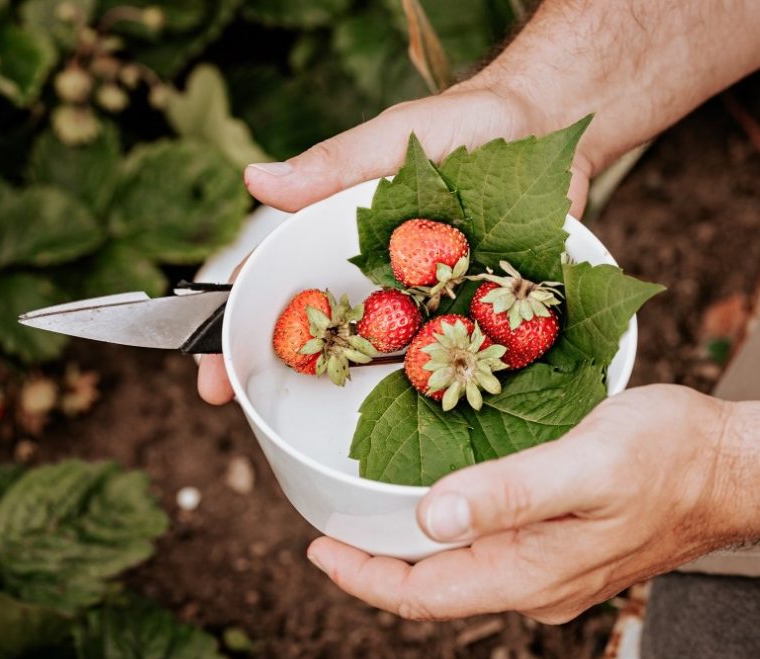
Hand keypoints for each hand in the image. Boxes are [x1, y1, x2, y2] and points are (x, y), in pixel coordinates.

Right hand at [197, 83, 594, 404]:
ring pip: (383, 354)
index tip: (212, 376)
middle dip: (284, 374)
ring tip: (331, 435)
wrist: (548, 128)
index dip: (237, 328)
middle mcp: (378, 275)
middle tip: (250, 415)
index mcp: (343, 235)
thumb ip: (335, 164)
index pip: (276, 283)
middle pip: (323, 331)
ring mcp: (427, 300)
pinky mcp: (478, 310)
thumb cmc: (466, 122)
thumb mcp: (395, 138)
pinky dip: (437, 385)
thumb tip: (255, 180)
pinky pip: (453, 354)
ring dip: (358, 393)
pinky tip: (429, 422)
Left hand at [305, 384, 745, 622]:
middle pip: (438, 586)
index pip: (423, 595)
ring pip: (466, 568)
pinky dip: (459, 530)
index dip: (363, 576)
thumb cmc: (672, 458)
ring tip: (379, 510)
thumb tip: (429, 519)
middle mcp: (538, 584)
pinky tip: (452, 498)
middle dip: (381, 562)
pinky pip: (496, 550)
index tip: (318, 547)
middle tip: (337, 523)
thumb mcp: (585, 466)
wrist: (736, 468)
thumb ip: (508, 494)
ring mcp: (557, 570)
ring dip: (419, 546)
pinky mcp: (571, 548)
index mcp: (532, 574)